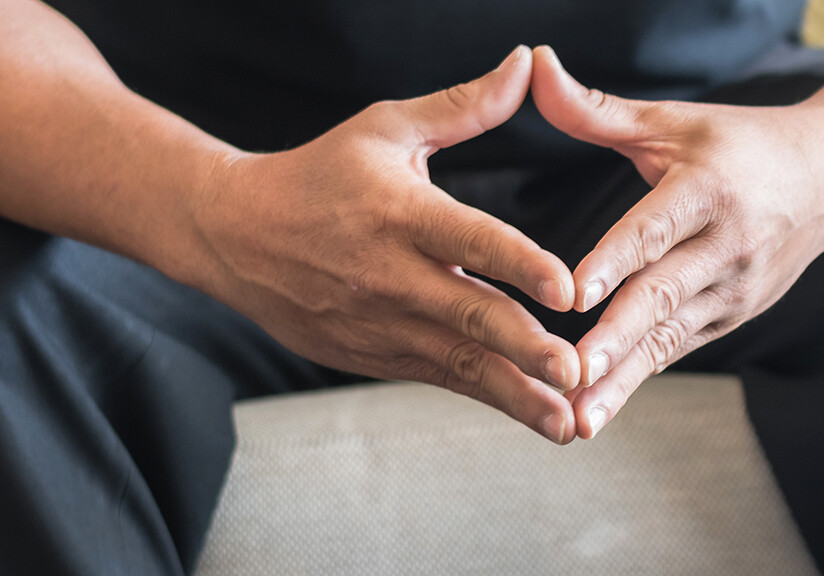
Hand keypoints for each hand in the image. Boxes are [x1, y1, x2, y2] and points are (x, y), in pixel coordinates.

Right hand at [179, 47, 582, 442]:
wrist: (231, 236)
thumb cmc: (321, 174)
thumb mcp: (386, 129)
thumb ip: (464, 106)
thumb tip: (525, 62)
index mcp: (400, 212)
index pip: (469, 239)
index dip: (519, 263)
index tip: (566, 287)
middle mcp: (392, 275)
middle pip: (469, 314)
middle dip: (524, 347)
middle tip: (574, 367)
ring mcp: (382, 324)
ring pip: (460, 363)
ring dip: (517, 394)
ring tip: (568, 420)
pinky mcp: (377, 357)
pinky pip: (442, 379)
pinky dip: (490, 399)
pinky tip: (536, 414)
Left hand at [528, 46, 823, 437]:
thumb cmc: (742, 146)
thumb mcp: (675, 120)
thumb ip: (598, 109)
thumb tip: (536, 67)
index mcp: (711, 190)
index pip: (656, 228)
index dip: (615, 261)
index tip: (575, 292)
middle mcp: (729, 246)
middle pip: (663, 296)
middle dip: (616, 339)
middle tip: (572, 373)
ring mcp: (735, 289)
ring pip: (668, 338)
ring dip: (622, 379)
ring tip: (579, 418)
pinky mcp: (732, 317)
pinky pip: (677, 350)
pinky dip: (637, 380)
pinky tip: (597, 409)